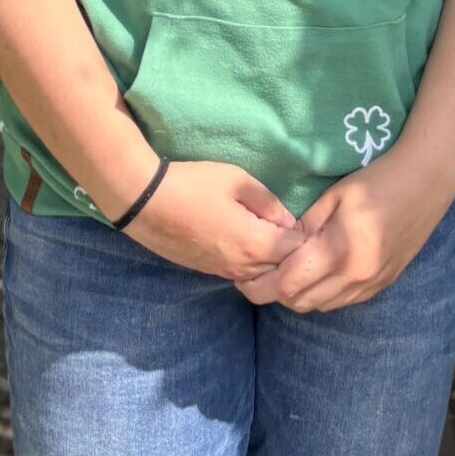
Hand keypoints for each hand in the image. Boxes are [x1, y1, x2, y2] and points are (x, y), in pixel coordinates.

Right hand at [125, 158, 309, 280]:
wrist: (145, 203)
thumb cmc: (193, 185)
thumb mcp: (236, 180)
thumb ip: (268, 201)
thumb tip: (288, 219)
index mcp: (255, 245)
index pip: (297, 251)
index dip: (307, 236)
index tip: (309, 219)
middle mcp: (243, 267)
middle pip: (282, 269)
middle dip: (293, 252)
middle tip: (293, 227)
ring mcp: (223, 272)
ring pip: (262, 275)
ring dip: (272, 260)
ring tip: (272, 234)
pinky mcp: (208, 271)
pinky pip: (242, 273)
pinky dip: (252, 262)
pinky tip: (248, 241)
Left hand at [232, 150, 447, 312]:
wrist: (426, 183)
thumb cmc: (378, 180)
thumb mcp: (334, 195)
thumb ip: (306, 225)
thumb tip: (281, 245)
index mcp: (339, 250)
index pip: (287, 284)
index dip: (259, 286)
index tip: (241, 277)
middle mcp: (355, 275)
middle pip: (300, 302)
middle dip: (273, 293)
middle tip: (256, 274)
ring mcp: (371, 284)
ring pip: (320, 306)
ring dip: (297, 295)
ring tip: (282, 273)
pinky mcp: (382, 284)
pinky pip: (342, 301)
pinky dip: (321, 294)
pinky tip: (314, 274)